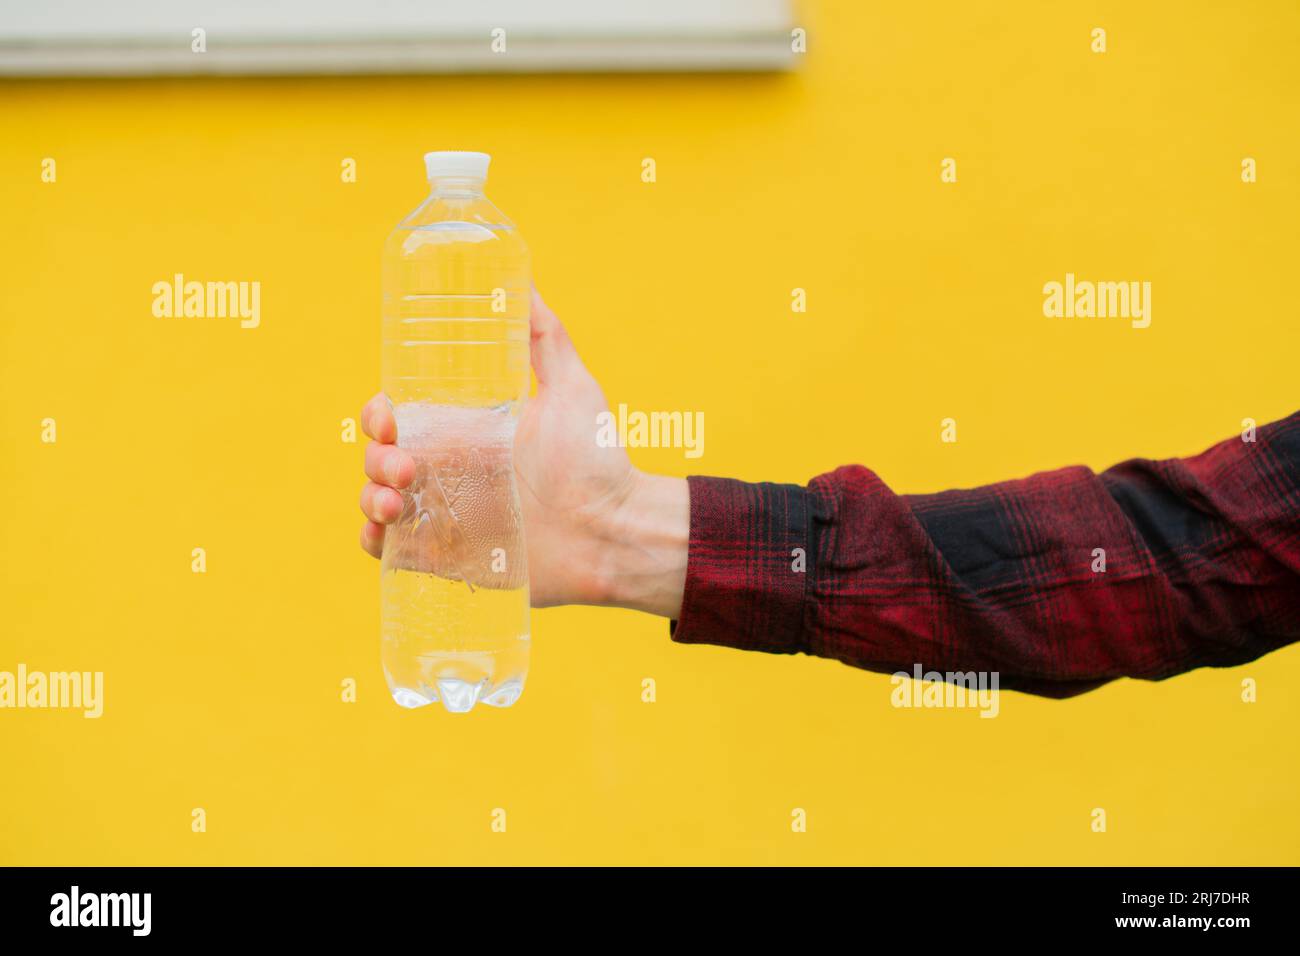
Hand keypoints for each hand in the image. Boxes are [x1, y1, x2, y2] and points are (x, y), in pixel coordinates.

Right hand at [359, 287, 687, 613]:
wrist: (616, 531)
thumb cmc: (597, 460)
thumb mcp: (571, 388)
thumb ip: (546, 336)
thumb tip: (524, 278)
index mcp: (466, 431)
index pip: (399, 416)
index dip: (378, 413)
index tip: (387, 414)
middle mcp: (448, 471)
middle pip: (378, 456)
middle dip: (374, 456)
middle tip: (406, 464)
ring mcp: (444, 515)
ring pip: (375, 501)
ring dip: (370, 497)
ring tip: (398, 502)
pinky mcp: (446, 558)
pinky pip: (388, 551)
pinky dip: (375, 541)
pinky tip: (389, 532)